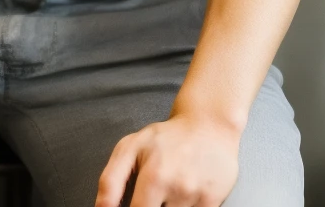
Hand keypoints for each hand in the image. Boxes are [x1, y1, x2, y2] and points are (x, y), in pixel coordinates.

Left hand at [95, 113, 239, 206]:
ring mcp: (197, 196)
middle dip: (149, 206)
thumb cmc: (167, 138)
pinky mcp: (214, 201)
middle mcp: (177, 187)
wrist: (208, 126)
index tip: (130, 206)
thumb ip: (110, 181)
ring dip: (168, 206)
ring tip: (168, 191)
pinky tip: (183, 195)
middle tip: (150, 196)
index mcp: (153, 176)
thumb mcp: (130, 148)